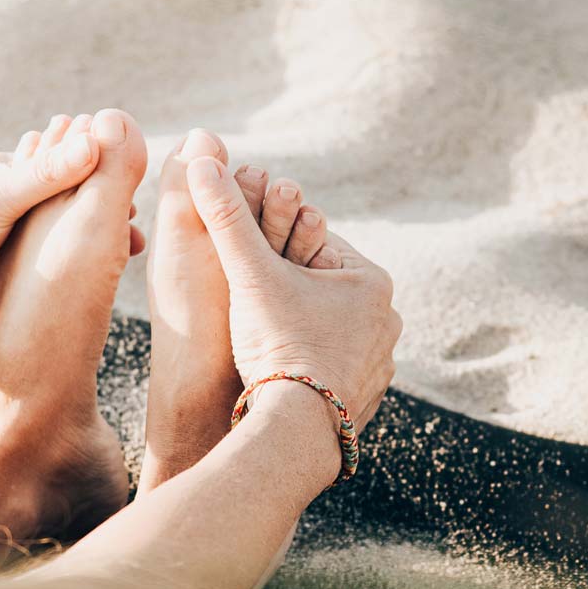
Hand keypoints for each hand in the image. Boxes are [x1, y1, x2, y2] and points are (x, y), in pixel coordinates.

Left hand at [0, 116, 145, 340]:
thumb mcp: (0, 198)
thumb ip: (47, 173)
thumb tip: (98, 139)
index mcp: (15, 177)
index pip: (71, 166)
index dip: (104, 173)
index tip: (135, 188)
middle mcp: (19, 208)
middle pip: (75, 204)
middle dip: (107, 210)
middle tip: (137, 228)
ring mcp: (17, 245)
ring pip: (68, 240)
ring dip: (97, 244)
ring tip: (129, 253)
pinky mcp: (12, 280)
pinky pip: (55, 273)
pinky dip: (79, 274)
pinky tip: (101, 283)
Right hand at [182, 156, 399, 454]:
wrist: (295, 430)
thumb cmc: (278, 346)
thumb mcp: (247, 273)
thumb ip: (226, 216)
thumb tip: (200, 158)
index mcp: (370, 280)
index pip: (312, 246)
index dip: (272, 251)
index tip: (245, 264)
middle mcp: (387, 320)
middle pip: (320, 290)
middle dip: (285, 292)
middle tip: (247, 304)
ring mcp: (380, 363)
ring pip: (326, 331)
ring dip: (295, 330)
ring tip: (259, 342)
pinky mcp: (366, 399)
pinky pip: (331, 370)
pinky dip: (305, 368)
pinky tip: (276, 375)